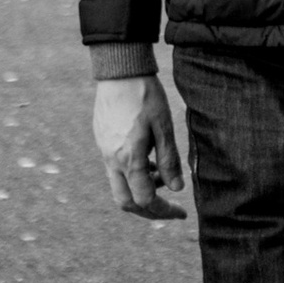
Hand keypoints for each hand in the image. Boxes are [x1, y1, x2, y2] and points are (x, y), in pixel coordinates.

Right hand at [92, 70, 184, 220]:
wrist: (119, 70)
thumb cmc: (145, 96)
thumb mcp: (164, 127)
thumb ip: (169, 160)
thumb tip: (177, 188)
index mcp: (129, 159)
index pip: (145, 200)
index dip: (164, 211)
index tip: (181, 212)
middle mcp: (112, 160)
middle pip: (126, 202)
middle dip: (149, 210)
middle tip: (170, 209)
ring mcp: (104, 151)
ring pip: (120, 185)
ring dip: (141, 189)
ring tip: (162, 173)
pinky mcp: (102, 141)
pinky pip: (115, 168)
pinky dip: (132, 173)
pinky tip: (148, 158)